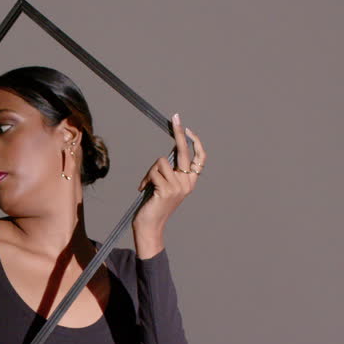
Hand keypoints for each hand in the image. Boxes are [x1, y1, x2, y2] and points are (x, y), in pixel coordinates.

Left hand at [132, 113, 206, 240]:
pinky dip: (146, 179)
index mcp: (190, 181)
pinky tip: (143, 189)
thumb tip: (170, 151)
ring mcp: (178, 187)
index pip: (200, 157)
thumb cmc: (155, 205)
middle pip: (184, 151)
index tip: (187, 128)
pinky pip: (154, 172)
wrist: (150, 226)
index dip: (195, 141)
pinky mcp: (167, 190)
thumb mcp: (166, 185)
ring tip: (147, 185)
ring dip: (150, 171)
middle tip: (176, 117)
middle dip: (179, 133)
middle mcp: (188, 183)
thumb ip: (170, 171)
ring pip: (161, 162)